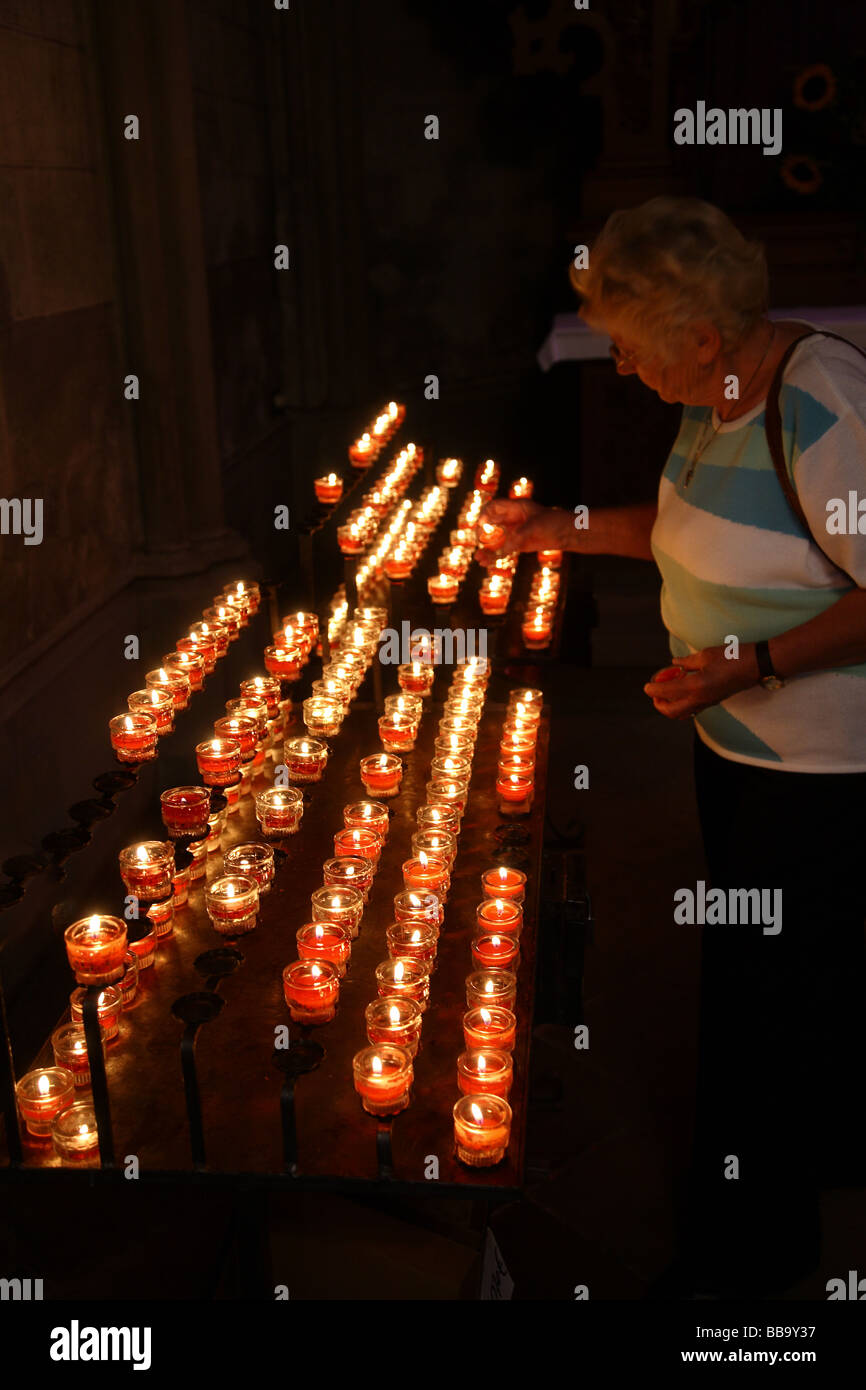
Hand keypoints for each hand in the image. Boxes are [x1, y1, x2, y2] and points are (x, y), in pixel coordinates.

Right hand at [474, 499, 561, 565]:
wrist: (566, 533)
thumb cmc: (554, 522)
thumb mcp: (536, 526)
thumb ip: (520, 535)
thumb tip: (507, 547)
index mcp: (516, 508)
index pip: (495, 506)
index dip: (486, 514)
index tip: (482, 524)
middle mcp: (513, 519)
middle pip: (491, 523)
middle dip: (482, 532)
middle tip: (479, 541)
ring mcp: (515, 531)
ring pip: (496, 539)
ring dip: (486, 548)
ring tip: (479, 558)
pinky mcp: (519, 544)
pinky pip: (503, 550)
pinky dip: (495, 556)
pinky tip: (486, 563)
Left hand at [642, 646, 758, 719]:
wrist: (757, 665)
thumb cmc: (733, 656)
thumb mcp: (706, 655)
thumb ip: (687, 662)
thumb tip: (674, 663)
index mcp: (697, 686)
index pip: (667, 692)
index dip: (654, 689)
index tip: (647, 686)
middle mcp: (701, 699)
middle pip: (672, 712)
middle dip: (660, 704)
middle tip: (655, 692)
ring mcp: (708, 703)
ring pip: (682, 713)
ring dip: (670, 705)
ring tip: (667, 691)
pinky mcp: (714, 702)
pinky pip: (692, 709)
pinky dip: (682, 703)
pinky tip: (682, 689)